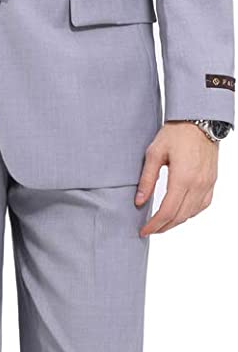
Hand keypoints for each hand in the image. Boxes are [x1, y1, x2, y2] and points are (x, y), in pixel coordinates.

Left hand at [135, 121, 218, 235]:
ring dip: (176, 222)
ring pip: (191, 214)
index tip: (143, 231)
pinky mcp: (212, 181)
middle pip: (179, 217)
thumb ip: (147, 179)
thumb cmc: (176, 132)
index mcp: (182, 178)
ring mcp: (207, 184)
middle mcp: (197, 184)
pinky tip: (180, 213)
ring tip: (162, 223)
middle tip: (149, 230)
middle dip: (163, 227)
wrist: (200, 120)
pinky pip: (202, 205)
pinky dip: (190, 213)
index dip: (154, 225)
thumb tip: (139, 201)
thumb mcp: (154, 153)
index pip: (167, 211)